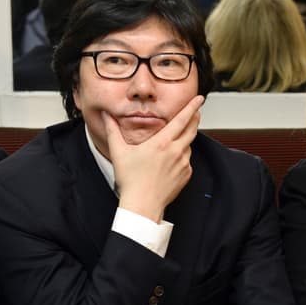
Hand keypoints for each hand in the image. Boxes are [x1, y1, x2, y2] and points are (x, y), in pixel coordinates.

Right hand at [106, 95, 203, 221]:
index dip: (192, 107)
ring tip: (174, 139)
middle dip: (195, 118)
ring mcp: (183, 164)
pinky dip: (182, 156)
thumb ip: (113, 131)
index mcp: (161, 143)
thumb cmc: (131, 180)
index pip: (182, 120)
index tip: (199, 99)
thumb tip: (106, 116)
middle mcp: (176, 151)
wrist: (143, 205)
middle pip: (192, 129)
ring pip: (188, 145)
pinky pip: (187, 160)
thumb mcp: (119, 152)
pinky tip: (170, 160)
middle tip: (195, 111)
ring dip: (185, 139)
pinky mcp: (186, 174)